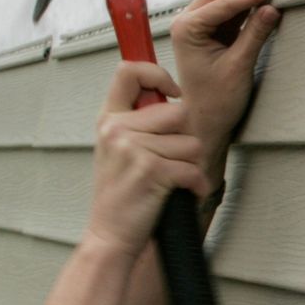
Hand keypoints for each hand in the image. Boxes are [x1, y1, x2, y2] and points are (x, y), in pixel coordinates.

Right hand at [84, 63, 210, 259]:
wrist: (110, 234)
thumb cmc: (122, 193)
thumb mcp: (118, 148)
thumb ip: (140, 121)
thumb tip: (171, 96)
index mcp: (109, 119)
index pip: (129, 71)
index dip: (157, 74)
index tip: (172, 92)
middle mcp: (116, 129)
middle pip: (179, 112)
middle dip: (184, 139)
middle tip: (169, 161)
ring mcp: (132, 149)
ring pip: (191, 143)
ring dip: (190, 165)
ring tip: (169, 180)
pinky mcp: (151, 171)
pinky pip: (193, 168)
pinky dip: (195, 186)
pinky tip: (181, 192)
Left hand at [169, 0, 284, 158]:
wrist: (204, 120)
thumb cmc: (215, 101)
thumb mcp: (238, 67)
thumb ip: (254, 35)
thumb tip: (272, 8)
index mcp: (187, 29)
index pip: (224, 1)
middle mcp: (189, 21)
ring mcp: (201, 23)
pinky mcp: (214, 29)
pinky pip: (234, 7)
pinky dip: (251, 1)